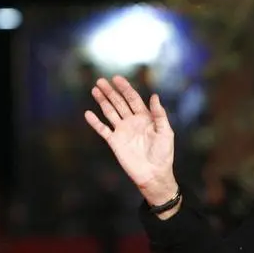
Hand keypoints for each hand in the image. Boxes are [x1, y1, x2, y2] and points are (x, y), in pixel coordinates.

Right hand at [84, 76, 176, 204]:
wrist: (154, 174)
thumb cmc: (163, 154)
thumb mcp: (165, 132)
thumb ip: (159, 114)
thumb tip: (154, 96)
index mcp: (145, 117)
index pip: (133, 98)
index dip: (125, 88)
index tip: (117, 78)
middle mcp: (132, 122)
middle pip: (119, 102)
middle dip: (110, 91)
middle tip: (101, 80)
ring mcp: (122, 131)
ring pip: (110, 112)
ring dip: (102, 101)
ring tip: (95, 90)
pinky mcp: (115, 142)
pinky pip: (103, 130)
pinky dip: (95, 122)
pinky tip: (88, 113)